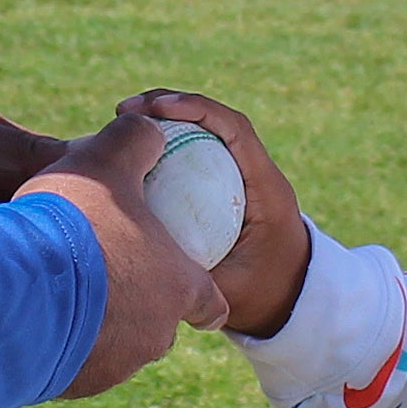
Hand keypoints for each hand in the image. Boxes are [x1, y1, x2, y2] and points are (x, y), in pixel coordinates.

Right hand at [16, 112, 228, 396]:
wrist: (14, 292)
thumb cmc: (72, 224)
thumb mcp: (105, 162)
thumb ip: (134, 140)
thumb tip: (147, 127)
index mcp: (180, 286)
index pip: (209, 302)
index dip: (200, 290)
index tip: (184, 279)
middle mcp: (157, 335)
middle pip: (157, 321)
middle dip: (137, 299)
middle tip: (101, 265)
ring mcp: (117, 366)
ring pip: (113, 342)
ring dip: (96, 318)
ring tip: (61, 285)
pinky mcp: (74, 385)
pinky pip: (73, 360)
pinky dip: (61, 337)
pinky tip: (36, 309)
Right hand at [121, 90, 311, 337]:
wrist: (287, 302)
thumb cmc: (263, 299)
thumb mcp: (230, 293)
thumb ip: (196, 278)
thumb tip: (145, 257)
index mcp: (266, 187)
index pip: (235, 130)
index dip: (197, 109)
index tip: (154, 108)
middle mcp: (254, 171)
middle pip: (213, 120)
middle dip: (169, 105)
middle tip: (123, 110)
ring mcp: (237, 175)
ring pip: (200, 132)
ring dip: (162, 121)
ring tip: (119, 122)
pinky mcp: (220, 182)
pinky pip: (191, 153)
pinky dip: (162, 147)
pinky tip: (126, 155)